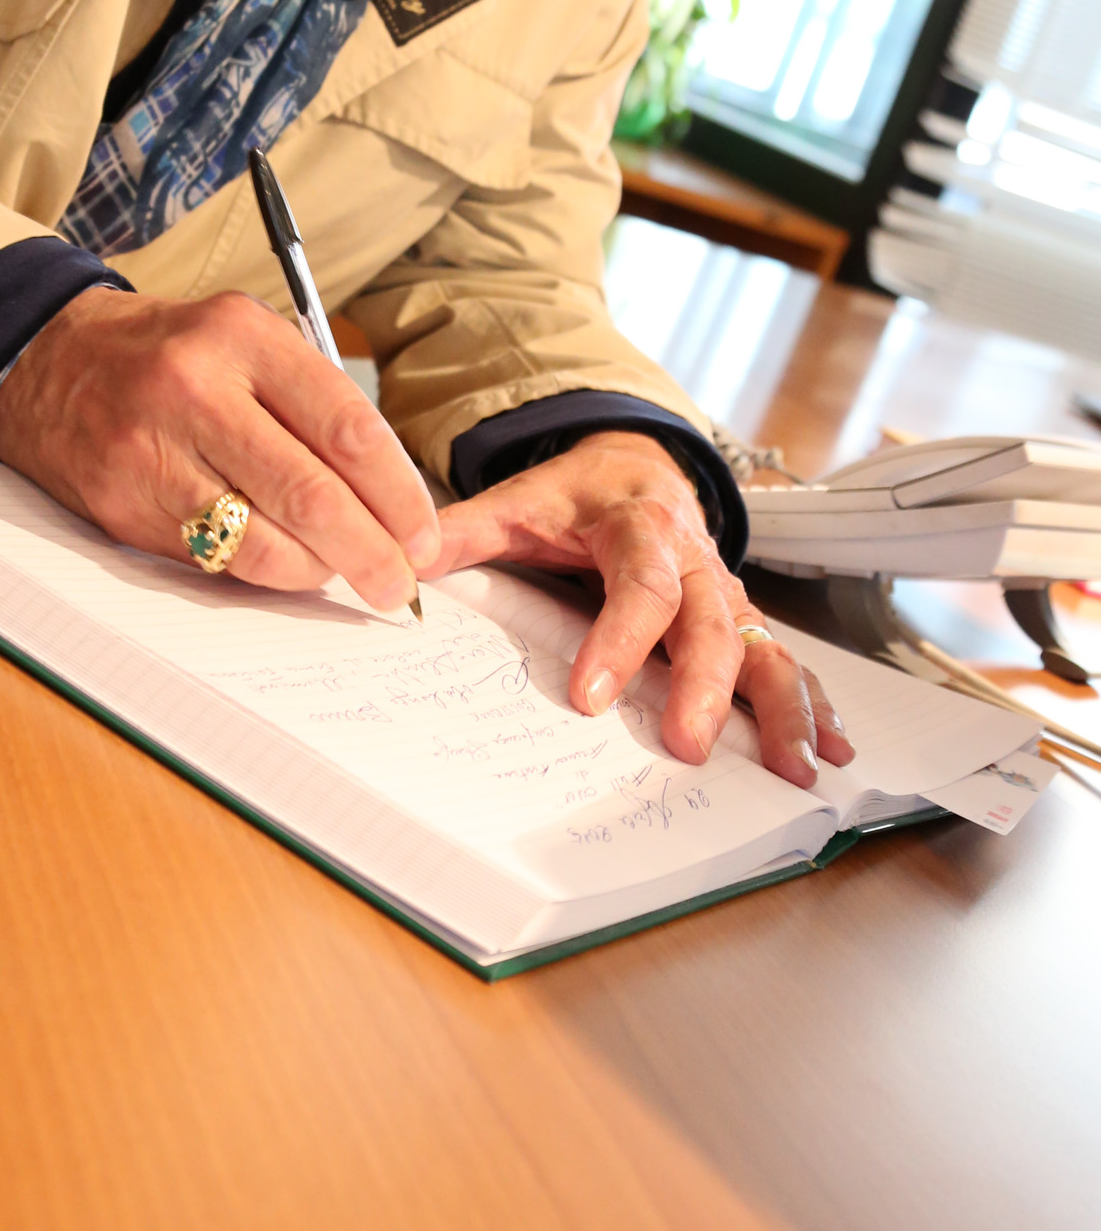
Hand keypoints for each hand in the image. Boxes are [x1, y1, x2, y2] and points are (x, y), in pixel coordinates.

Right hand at [0, 285, 439, 612]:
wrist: (45, 361)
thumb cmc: (169, 355)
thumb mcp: (243, 340)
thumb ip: (311, 403)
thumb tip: (387, 499)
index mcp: (241, 337)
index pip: (346, 429)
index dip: (399, 495)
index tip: (424, 535)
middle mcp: (195, 390)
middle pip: (310, 495)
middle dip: (371, 552)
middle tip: (399, 584)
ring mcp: (151, 452)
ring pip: (262, 542)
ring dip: (318, 573)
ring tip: (342, 575)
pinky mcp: (123, 507)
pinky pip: (214, 561)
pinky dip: (263, 572)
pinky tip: (285, 564)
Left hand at [425, 430, 855, 787]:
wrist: (637, 464)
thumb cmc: (574, 496)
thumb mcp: (517, 500)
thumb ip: (461, 532)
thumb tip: (400, 564)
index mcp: (641, 526)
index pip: (637, 585)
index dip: (619, 640)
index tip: (591, 696)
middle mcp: (698, 561)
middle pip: (712, 622)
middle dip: (705, 687)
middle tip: (687, 747)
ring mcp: (729, 594)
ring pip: (766, 647)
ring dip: (784, 706)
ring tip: (792, 765)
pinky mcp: (745, 621)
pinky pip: (788, 661)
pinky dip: (814, 704)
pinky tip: (830, 750)